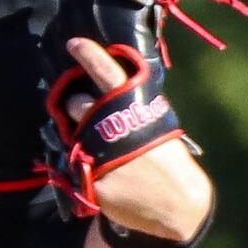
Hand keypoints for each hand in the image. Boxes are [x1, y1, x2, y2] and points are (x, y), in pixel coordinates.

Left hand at [62, 38, 213, 247]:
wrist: (176, 204)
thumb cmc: (164, 158)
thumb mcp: (155, 121)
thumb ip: (130, 104)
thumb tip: (102, 83)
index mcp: (135, 107)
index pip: (108, 73)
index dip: (89, 55)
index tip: (73, 43)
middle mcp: (116, 126)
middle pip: (76, 103)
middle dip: (75, 107)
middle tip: (87, 117)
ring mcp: (102, 154)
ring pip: (71, 134)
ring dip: (78, 136)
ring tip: (99, 148)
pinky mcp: (94, 181)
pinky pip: (74, 165)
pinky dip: (83, 167)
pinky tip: (103, 173)